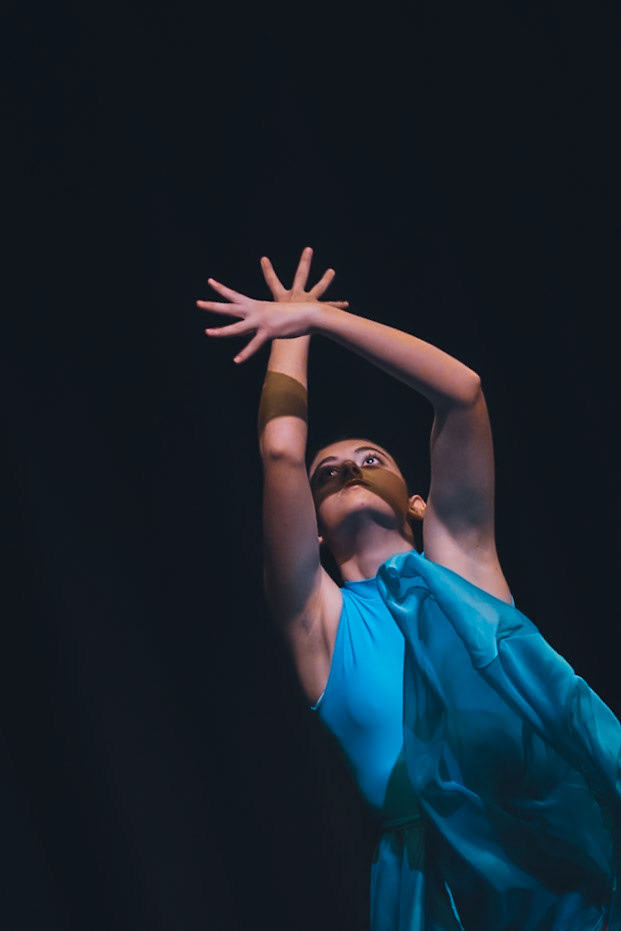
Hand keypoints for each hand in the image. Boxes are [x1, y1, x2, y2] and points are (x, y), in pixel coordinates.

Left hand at [196, 245, 347, 363]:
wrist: (309, 314)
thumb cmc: (293, 314)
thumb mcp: (274, 314)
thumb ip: (261, 320)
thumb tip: (254, 328)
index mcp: (256, 305)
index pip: (235, 296)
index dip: (221, 289)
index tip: (209, 281)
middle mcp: (255, 311)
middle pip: (230, 308)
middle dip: (213, 306)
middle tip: (198, 303)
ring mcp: (260, 322)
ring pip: (237, 328)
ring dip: (222, 331)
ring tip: (208, 332)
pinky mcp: (268, 333)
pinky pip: (254, 345)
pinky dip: (245, 354)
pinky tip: (236, 360)